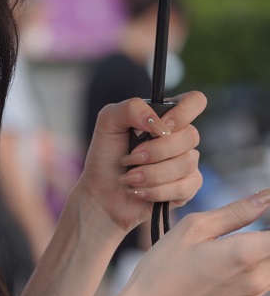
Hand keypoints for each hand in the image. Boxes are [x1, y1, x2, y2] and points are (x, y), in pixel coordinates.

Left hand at [78, 92, 205, 236]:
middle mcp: (180, 138)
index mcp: (166, 117)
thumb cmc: (106, 156)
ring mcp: (186, 163)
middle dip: (155, 151)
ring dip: (150, 173)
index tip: (158, 128)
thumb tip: (155, 120)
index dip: (183, 112)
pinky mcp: (186, 188)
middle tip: (129, 158)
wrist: (101, 194)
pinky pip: (184, 188)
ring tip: (129, 178)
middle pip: (191, 136)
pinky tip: (138, 191)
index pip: (194, 102)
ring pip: (186, 163)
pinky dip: (155, 191)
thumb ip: (130, 108)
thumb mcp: (108, 123)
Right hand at [116, 190, 269, 295]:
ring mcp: (255, 291)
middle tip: (244, 220)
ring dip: (262, 243)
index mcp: (245, 254)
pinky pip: (266, 271)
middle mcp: (258, 277)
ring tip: (235, 233)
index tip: (261, 205)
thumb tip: (266, 197)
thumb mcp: (194, 228)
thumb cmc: (164, 269)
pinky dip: (258, 257)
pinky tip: (231, 250)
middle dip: (265, 229)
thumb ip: (235, 211)